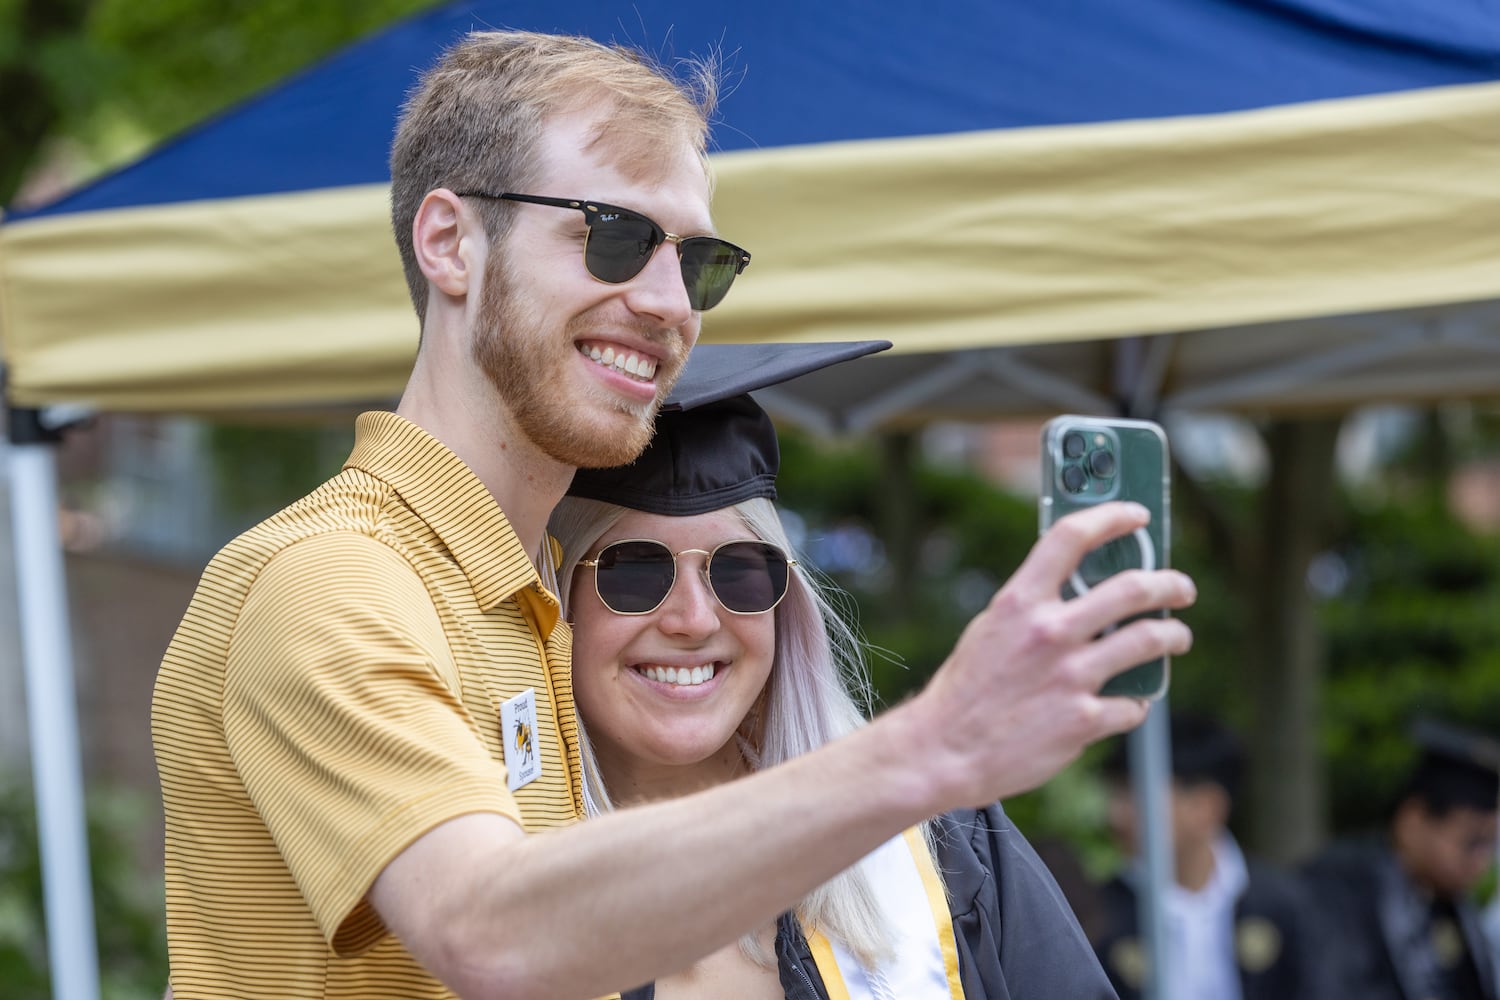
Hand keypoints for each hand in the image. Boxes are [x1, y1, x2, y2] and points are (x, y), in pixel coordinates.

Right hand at [910, 501, 1194, 807]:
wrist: (944, 751)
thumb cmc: (966, 690)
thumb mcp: (991, 629)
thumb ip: (1032, 605)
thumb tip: (1078, 586)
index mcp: (1020, 602)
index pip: (1071, 537)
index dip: (1111, 518)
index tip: (1136, 517)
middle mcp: (1049, 632)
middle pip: (1131, 588)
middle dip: (1169, 583)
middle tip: (1181, 587)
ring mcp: (1070, 677)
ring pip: (1148, 640)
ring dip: (1173, 636)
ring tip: (1177, 637)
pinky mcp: (1083, 721)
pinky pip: (1132, 704)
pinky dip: (1136, 703)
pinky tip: (1130, 703)